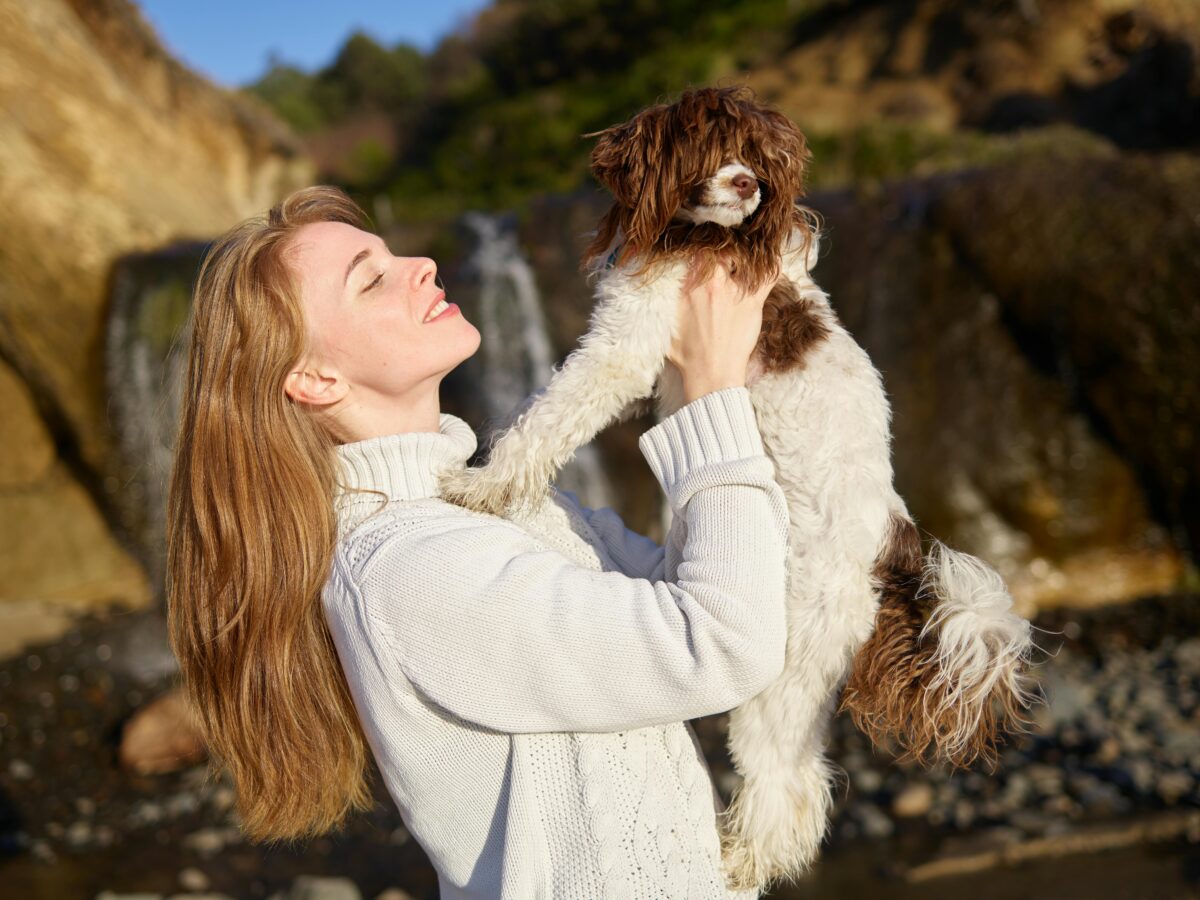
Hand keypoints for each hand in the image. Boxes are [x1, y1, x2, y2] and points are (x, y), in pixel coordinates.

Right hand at [668, 257, 776, 403]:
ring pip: (743, 256)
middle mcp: (711, 284)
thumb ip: (665, 298)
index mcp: (687, 287)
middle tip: (725, 256)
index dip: (700, 246)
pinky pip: (768, 275)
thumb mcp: (666, 322)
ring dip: (744, 254)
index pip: (695, 251)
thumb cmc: (687, 354)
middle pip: (719, 249)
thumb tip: (658, 281)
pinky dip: (771, 265)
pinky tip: (770, 260)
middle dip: (722, 249)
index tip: (704, 249)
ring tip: (744, 257)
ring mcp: (734, 292)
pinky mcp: (753, 303)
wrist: (710, 376)